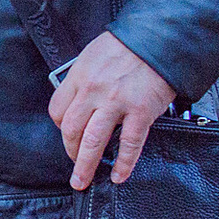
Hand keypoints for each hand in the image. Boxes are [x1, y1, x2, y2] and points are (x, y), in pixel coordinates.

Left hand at [47, 30, 178, 188]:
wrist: (160, 38)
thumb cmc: (127, 45)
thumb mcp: (93, 55)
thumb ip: (84, 78)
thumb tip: (79, 99)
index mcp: (79, 77)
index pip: (58, 111)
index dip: (62, 127)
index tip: (68, 134)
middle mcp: (93, 92)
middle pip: (71, 130)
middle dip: (70, 152)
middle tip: (73, 165)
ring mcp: (116, 103)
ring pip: (93, 142)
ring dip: (85, 166)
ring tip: (82, 181)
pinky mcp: (140, 112)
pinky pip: (129, 144)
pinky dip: (123, 164)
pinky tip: (118, 176)